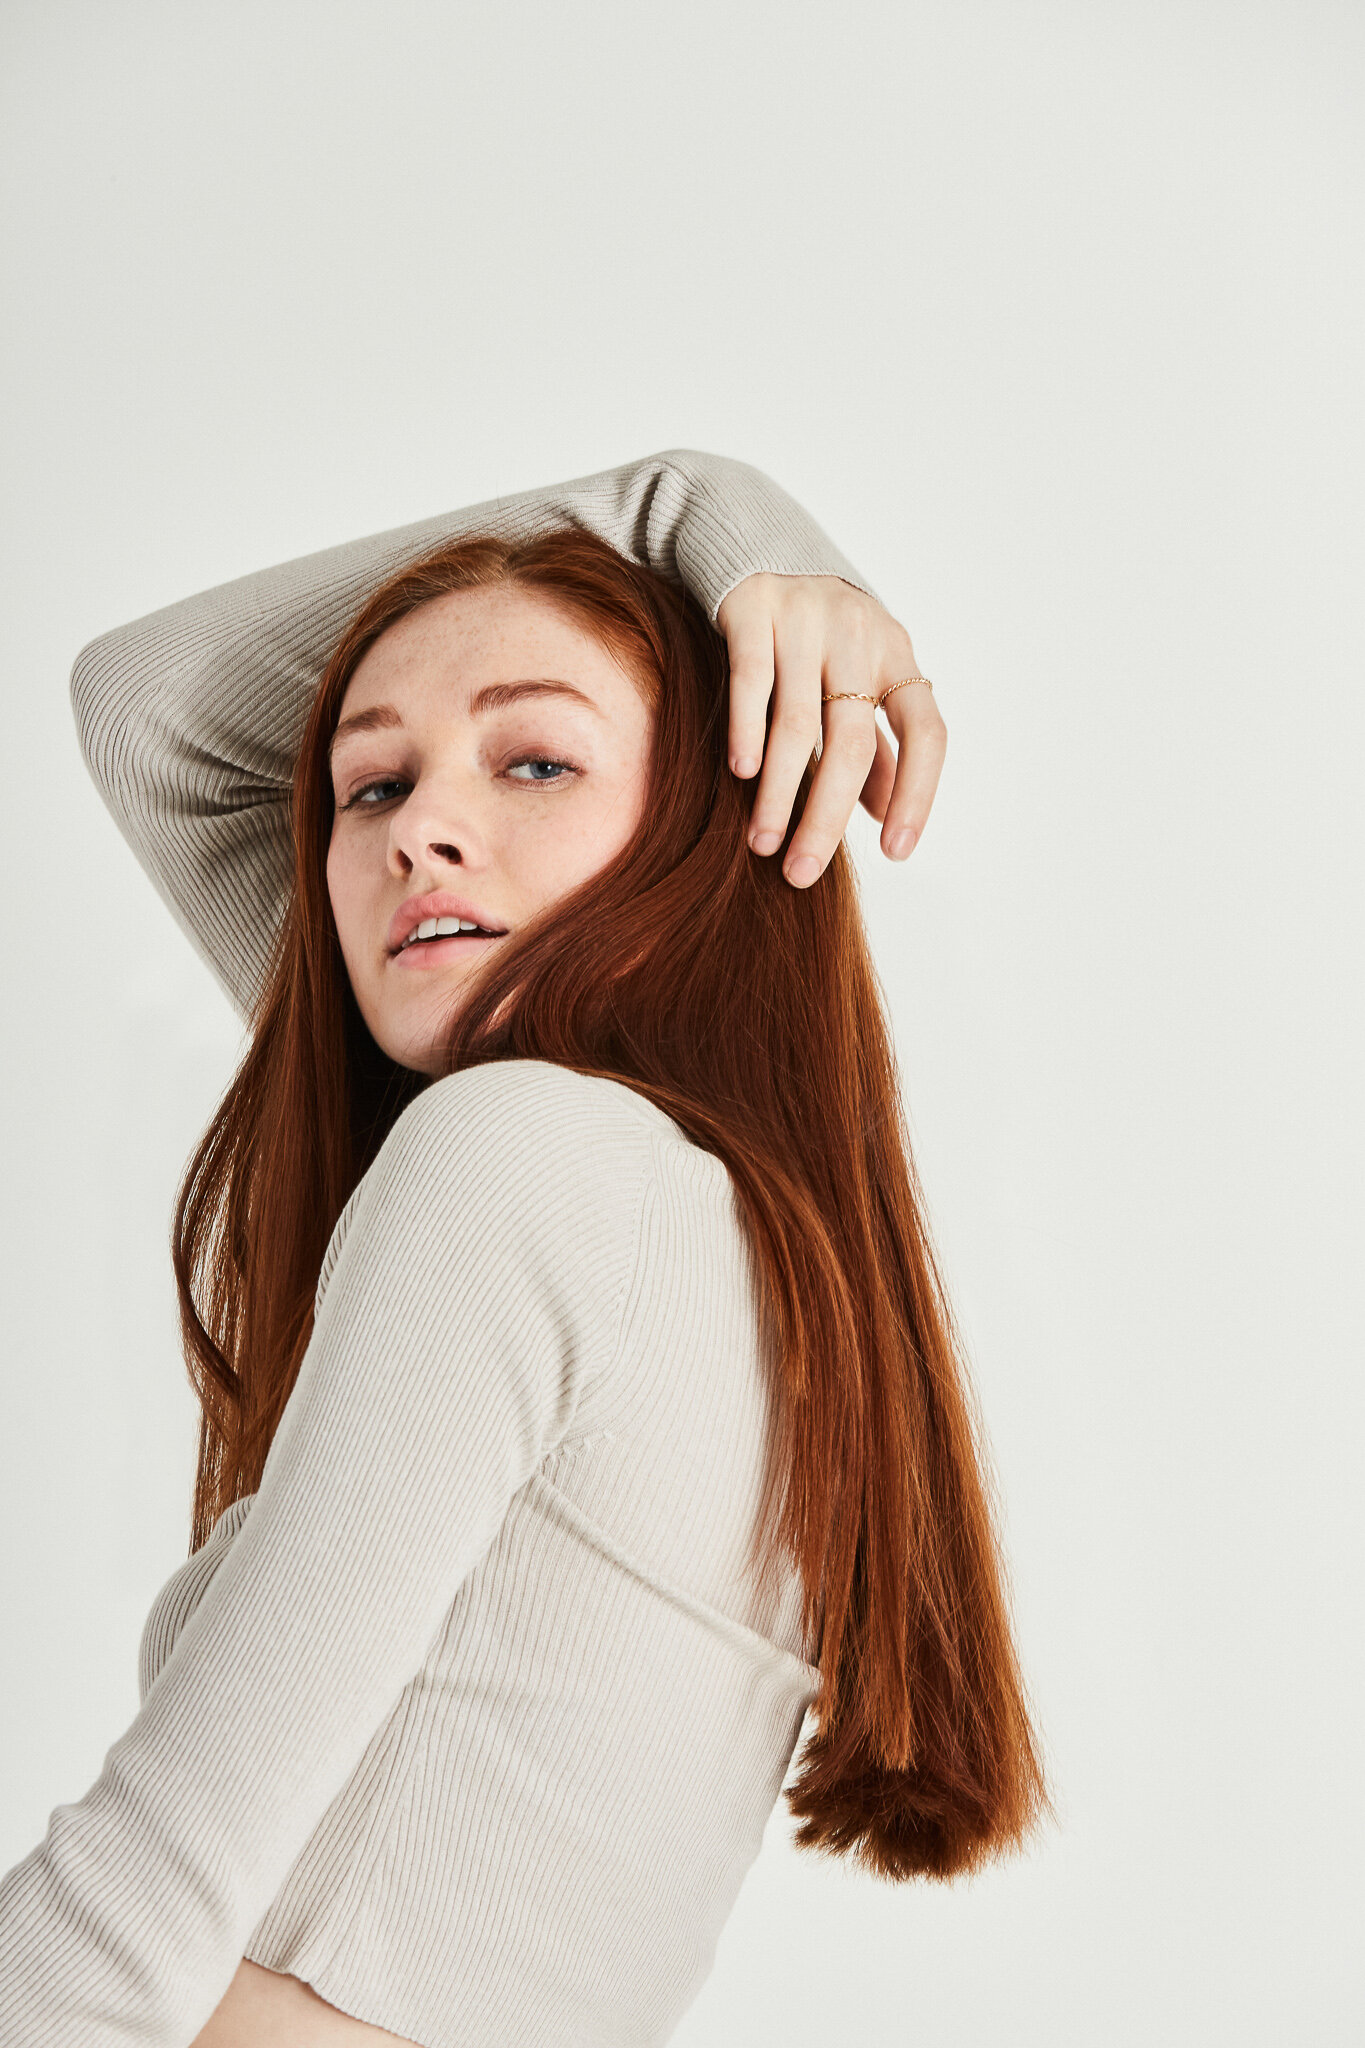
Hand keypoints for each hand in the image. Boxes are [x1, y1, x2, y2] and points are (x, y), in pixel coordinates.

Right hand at [715, 573, 947, 887]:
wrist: (760, 543)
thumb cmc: (819, 634)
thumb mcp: (859, 680)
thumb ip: (875, 748)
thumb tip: (888, 818)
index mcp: (897, 658)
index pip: (926, 733)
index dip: (918, 795)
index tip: (897, 852)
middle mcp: (859, 637)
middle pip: (852, 743)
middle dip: (826, 816)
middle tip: (801, 872)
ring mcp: (806, 621)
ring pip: (797, 722)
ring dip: (778, 793)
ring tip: (763, 843)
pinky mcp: (752, 610)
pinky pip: (750, 681)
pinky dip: (747, 731)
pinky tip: (741, 775)